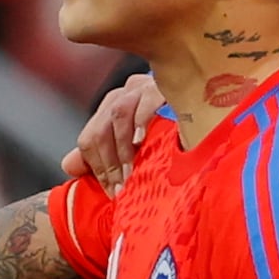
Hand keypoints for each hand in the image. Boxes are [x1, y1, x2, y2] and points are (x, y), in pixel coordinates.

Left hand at [74, 66, 164, 190]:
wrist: (210, 109)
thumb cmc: (175, 134)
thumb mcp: (136, 147)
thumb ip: (100, 156)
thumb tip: (68, 166)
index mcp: (113, 108)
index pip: (90, 139)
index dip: (98, 169)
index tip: (114, 194)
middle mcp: (125, 94)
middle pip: (101, 129)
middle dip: (110, 165)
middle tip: (123, 190)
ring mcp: (143, 86)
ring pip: (118, 113)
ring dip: (123, 150)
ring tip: (133, 173)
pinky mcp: (164, 84)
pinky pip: (147, 98)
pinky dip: (142, 120)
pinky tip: (143, 139)